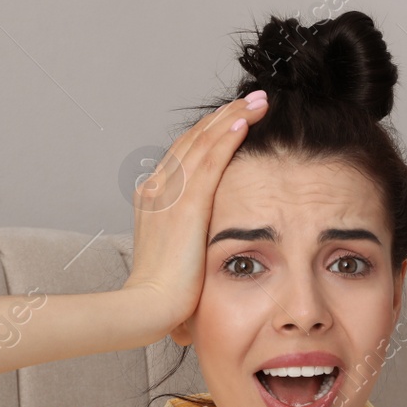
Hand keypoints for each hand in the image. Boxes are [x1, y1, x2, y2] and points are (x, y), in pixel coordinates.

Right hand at [121, 91, 269, 333]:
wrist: (148, 307)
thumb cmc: (164, 292)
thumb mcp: (174, 253)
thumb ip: (186, 235)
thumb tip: (201, 238)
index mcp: (153, 197)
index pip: (185, 151)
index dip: (211, 130)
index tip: (235, 117)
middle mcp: (157, 187)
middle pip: (195, 138)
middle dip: (226, 115)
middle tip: (254, 99)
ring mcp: (169, 193)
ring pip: (204, 142)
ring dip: (233, 117)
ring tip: (259, 101)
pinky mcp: (186, 205)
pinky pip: (210, 162)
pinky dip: (227, 138)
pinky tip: (245, 122)